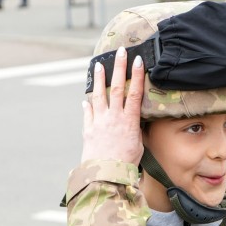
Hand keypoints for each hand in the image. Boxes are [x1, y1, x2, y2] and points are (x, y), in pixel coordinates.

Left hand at [80, 47, 144, 164]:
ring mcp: (99, 121)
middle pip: (117, 87)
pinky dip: (88, 106)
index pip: (134, 93)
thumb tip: (135, 123)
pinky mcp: (89, 129)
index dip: (137, 75)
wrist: (106, 173)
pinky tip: (86, 100)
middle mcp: (113, 117)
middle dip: (119, 67)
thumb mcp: (138, 145)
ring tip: (98, 66)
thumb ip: (135, 130)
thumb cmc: (126, 163)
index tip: (138, 60)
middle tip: (120, 52)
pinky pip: (88, 114)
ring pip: (99, 95)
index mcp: (129, 121)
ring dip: (99, 79)